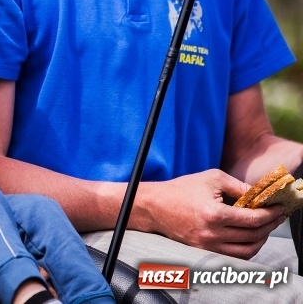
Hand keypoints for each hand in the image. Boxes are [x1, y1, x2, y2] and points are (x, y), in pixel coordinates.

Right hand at [138, 169, 285, 258]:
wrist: (155, 206)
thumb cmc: (182, 189)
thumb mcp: (212, 178)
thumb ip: (239, 186)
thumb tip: (260, 195)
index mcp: (215, 214)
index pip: (253, 219)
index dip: (271, 214)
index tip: (279, 208)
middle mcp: (212, 233)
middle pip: (254, 236)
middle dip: (270, 226)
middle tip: (276, 216)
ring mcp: (207, 245)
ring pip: (247, 250)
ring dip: (261, 239)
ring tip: (265, 227)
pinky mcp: (203, 251)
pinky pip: (234, 255)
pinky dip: (247, 248)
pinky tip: (250, 237)